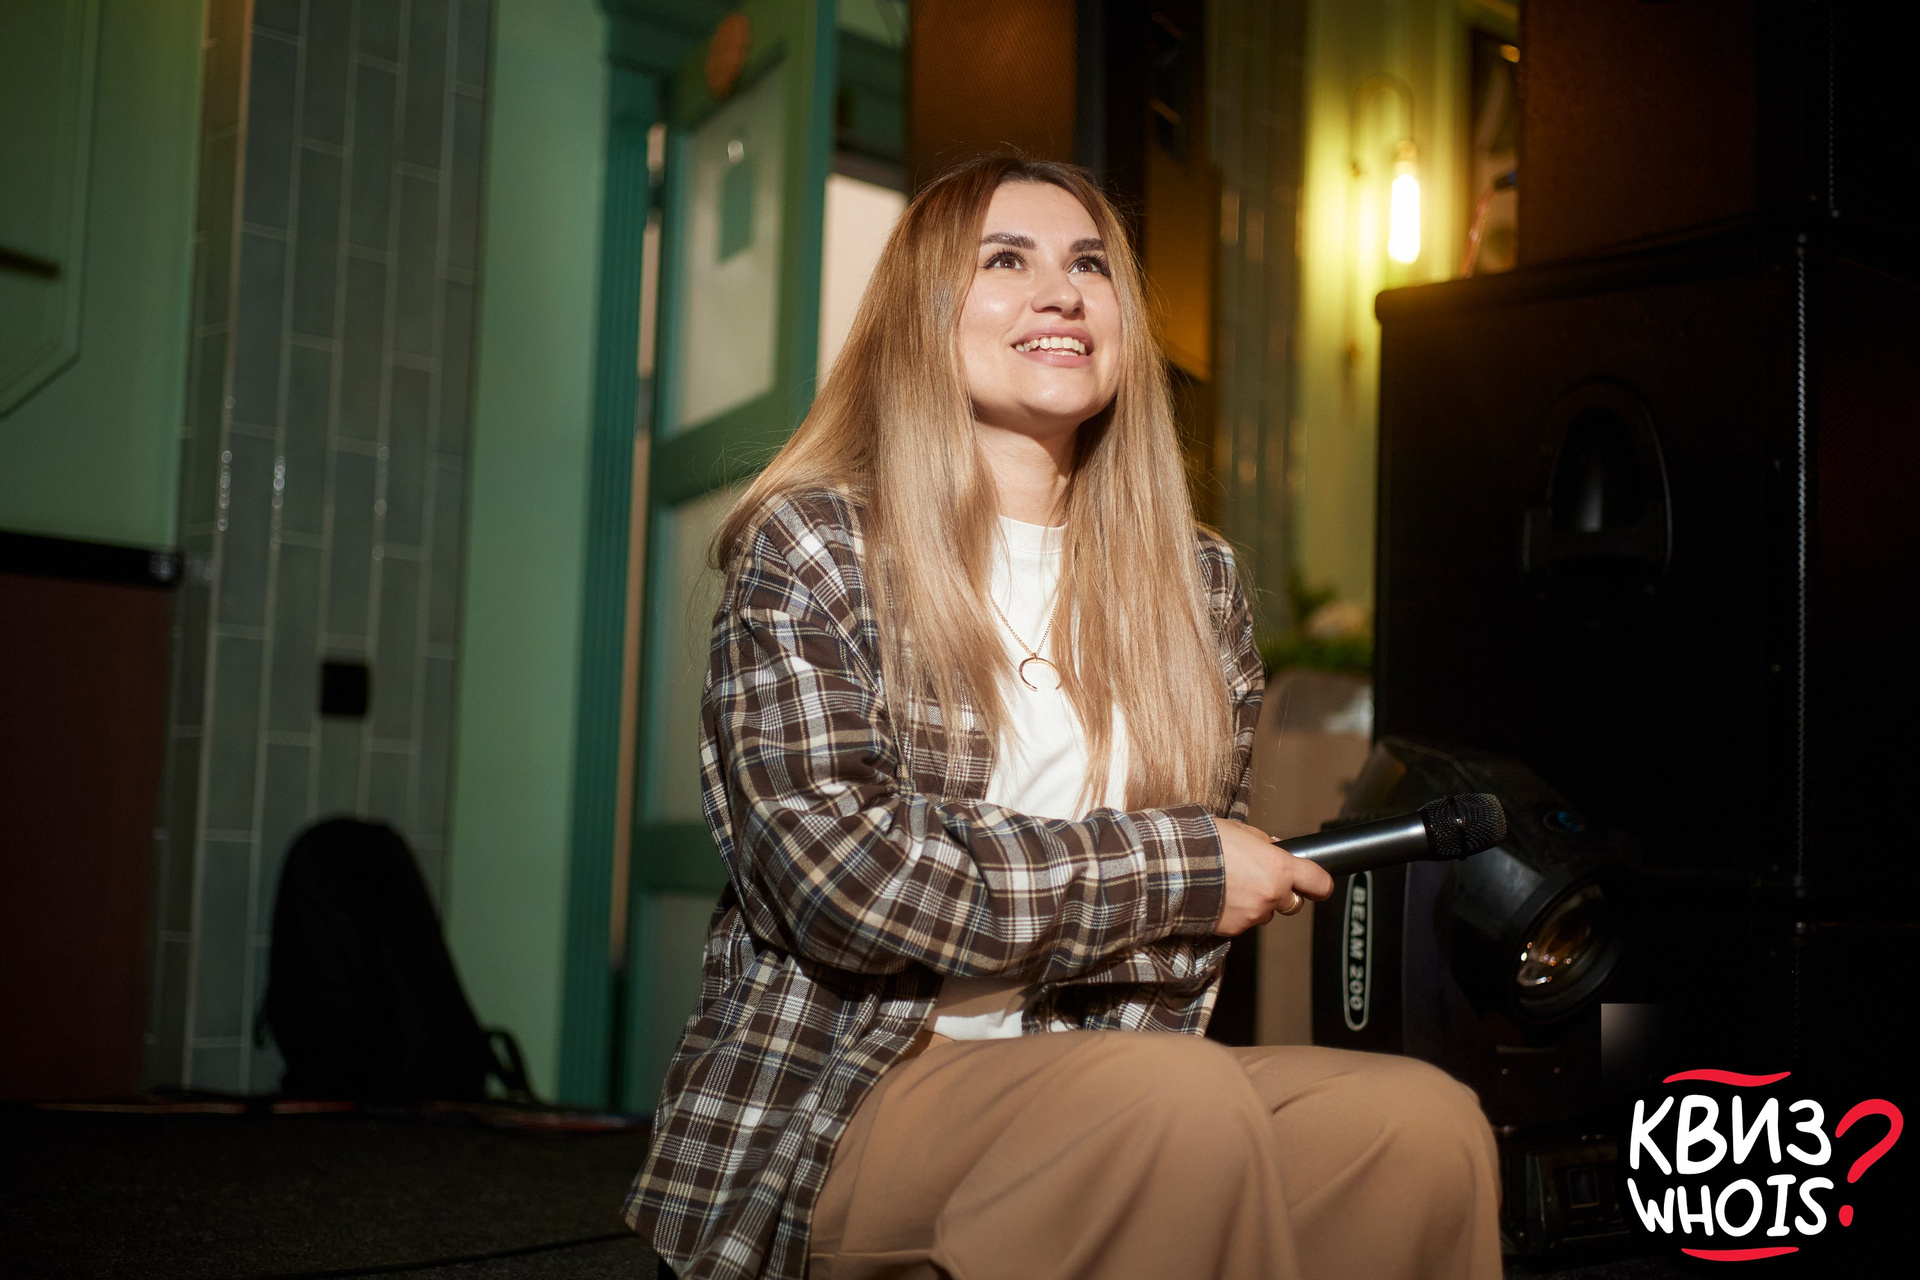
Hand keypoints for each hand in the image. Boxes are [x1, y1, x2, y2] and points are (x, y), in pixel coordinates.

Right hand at [1211, 818, 1336, 936]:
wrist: (1172, 867)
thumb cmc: (1205, 843)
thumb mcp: (1241, 832)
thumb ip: (1264, 844)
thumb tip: (1274, 849)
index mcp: (1279, 868)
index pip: (1319, 883)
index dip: (1320, 885)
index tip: (1318, 885)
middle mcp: (1271, 895)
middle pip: (1293, 903)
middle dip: (1282, 894)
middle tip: (1260, 880)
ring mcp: (1253, 916)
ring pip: (1265, 913)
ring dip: (1256, 903)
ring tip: (1229, 886)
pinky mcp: (1234, 929)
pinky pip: (1243, 922)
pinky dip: (1235, 913)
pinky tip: (1218, 897)